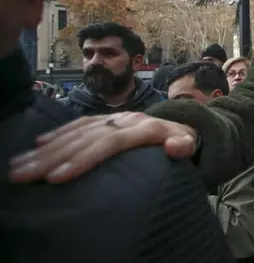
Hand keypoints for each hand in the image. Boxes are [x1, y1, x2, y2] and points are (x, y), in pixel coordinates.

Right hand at [9, 112, 196, 183]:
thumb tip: (177, 146)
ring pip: (78, 130)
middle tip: (25, 174)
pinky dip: (58, 134)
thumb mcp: (191, 145)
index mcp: (145, 127)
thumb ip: (184, 146)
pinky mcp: (108, 119)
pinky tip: (37, 145)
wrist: (184, 124)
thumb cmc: (186, 142)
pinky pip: (80, 124)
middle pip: (86, 137)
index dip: (84, 158)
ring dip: (47, 148)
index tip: (58, 177)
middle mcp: (126, 119)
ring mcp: (115, 117)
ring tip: (21, 164)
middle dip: (54, 156)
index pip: (110, 143)